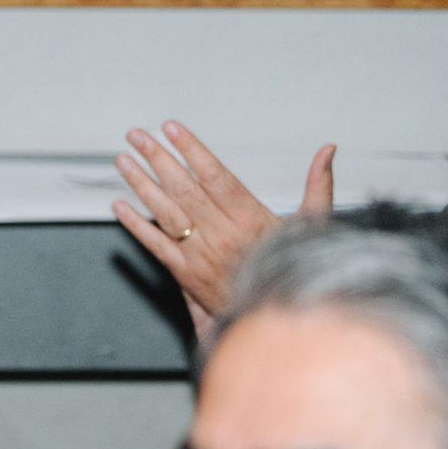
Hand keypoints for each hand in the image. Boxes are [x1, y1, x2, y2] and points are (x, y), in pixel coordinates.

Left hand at [111, 121, 333, 332]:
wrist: (274, 319)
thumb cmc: (293, 271)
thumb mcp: (314, 227)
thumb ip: (318, 186)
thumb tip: (328, 150)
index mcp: (250, 219)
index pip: (214, 176)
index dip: (191, 150)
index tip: (172, 129)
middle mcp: (220, 234)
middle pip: (183, 189)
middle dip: (157, 159)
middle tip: (137, 136)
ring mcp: (199, 254)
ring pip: (165, 213)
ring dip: (140, 185)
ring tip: (123, 161)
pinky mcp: (184, 274)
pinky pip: (154, 245)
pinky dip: (135, 225)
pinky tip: (119, 207)